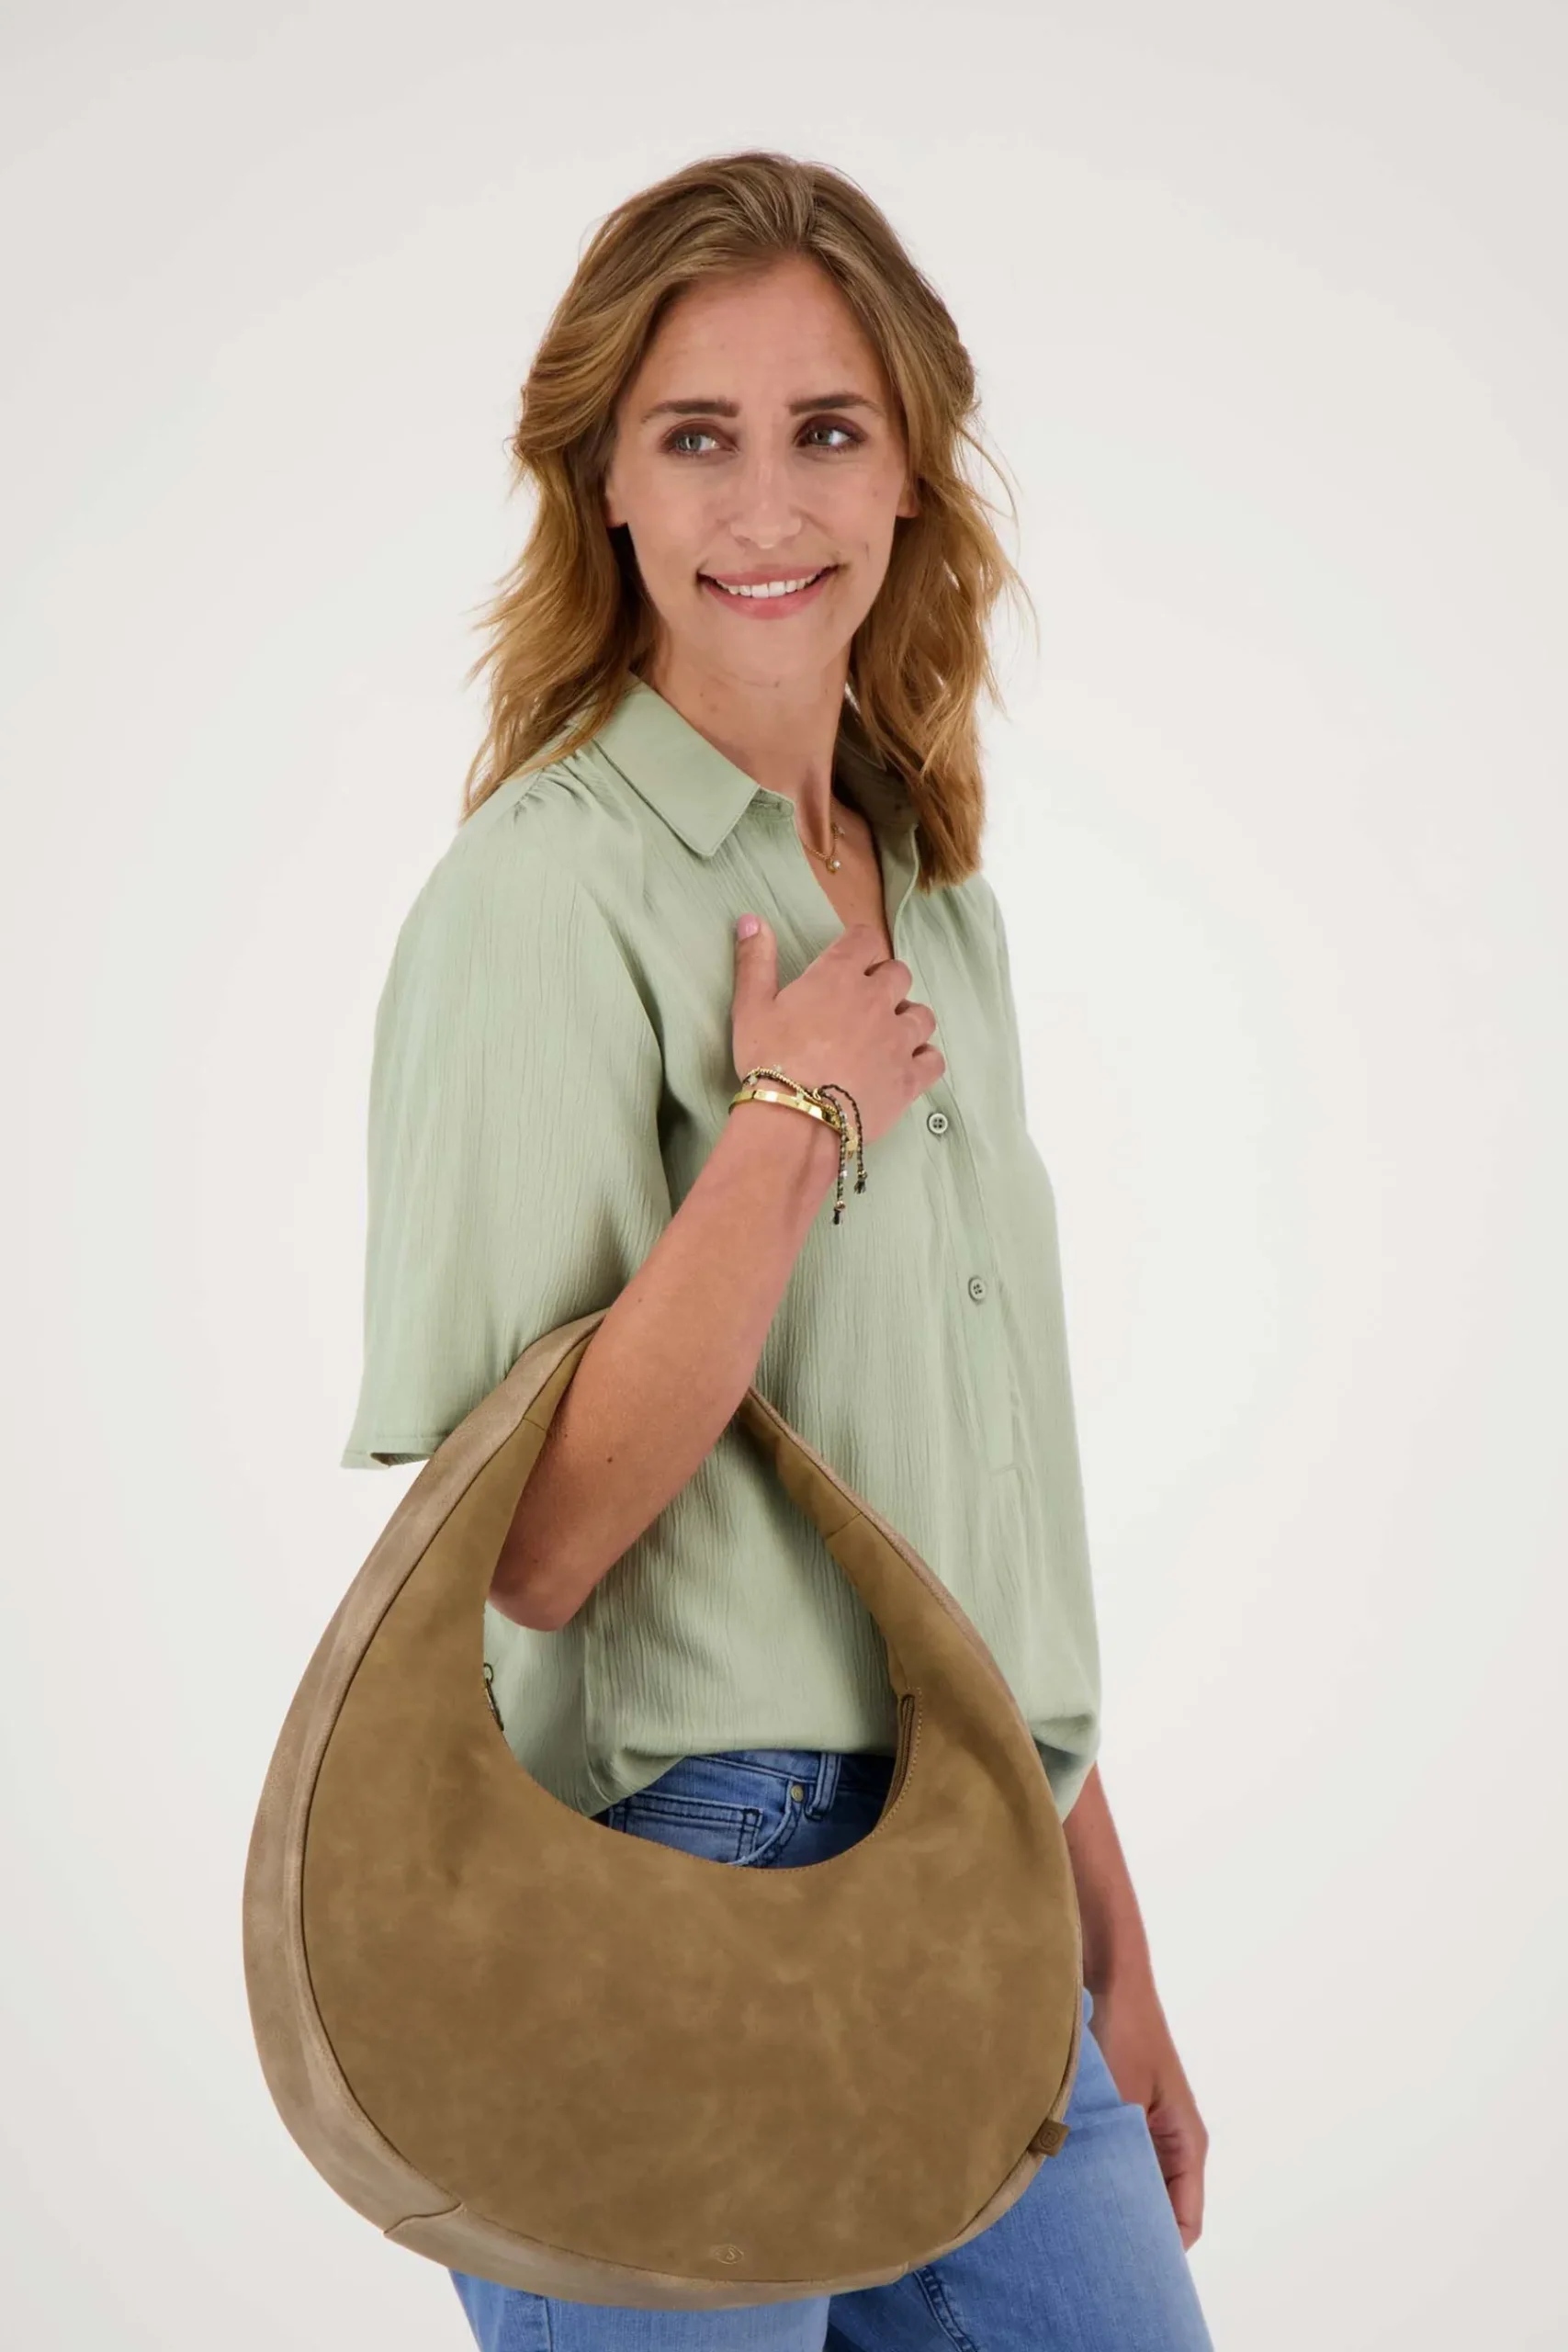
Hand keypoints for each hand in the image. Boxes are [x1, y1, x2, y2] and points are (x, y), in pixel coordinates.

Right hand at [731, 915, 943, 1150]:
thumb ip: (755, 961)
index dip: (859, 947)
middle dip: (885, 983)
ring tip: (886, 1036)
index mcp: (838, 975)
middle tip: (863, 1005)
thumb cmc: (768, 1061)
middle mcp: (876, 1000)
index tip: (850, 962)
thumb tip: (752, 918)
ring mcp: (898, 1039)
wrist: (793, 1120)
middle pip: (899, 974)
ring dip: (907, 1019)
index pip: (865, 938)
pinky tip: (905, 1066)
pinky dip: (923, 1059)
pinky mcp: (910, 1078)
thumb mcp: (750, 1007)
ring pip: (921, 1015)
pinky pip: (933, 1059)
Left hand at [1088, 1973, 1209, 2249]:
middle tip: (1085, 2260)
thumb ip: (1117, 2155)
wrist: (1105, 1970)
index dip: (1157, 2254)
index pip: (1184, 2225)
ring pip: (1128, 2186)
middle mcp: (1169, 2141)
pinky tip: (1056, 2180)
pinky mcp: (1116, 2112)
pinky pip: (1107, 2159)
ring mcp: (1142, 2127)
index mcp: (1185, 2144)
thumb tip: (1101, 2213)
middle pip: (1156, 2211)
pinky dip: (1088, 2172)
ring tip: (1068, 2224)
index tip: (1122, 2276)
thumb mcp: (1122, 2099)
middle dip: (1125, 2233)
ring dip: (1102, 2200)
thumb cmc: (1121, 2028)